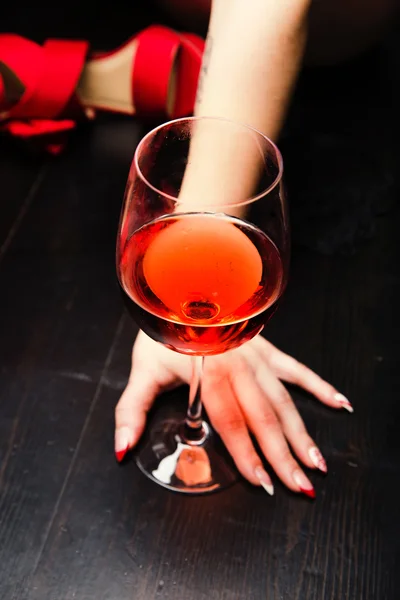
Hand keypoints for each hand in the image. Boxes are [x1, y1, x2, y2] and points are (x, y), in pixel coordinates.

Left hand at [115, 330, 352, 496]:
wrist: (179, 287)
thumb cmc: (161, 330)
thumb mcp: (142, 370)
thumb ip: (131, 411)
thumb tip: (123, 447)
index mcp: (211, 374)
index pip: (233, 423)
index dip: (248, 456)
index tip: (263, 483)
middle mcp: (239, 366)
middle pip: (266, 417)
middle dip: (284, 455)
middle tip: (302, 486)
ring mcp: (256, 355)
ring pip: (284, 399)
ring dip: (303, 432)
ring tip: (318, 461)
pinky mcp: (265, 347)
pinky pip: (296, 369)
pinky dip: (318, 386)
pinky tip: (338, 403)